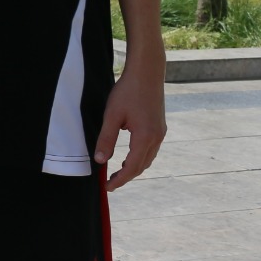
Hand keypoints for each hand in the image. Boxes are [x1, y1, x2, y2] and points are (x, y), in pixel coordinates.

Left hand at [95, 58, 165, 189]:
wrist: (147, 73)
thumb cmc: (127, 92)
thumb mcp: (112, 115)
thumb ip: (106, 139)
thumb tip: (100, 161)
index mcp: (145, 137)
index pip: (132, 167)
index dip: (120, 180)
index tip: (108, 187)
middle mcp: (156, 138)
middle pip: (142, 166)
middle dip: (127, 176)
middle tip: (111, 183)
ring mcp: (160, 132)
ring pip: (148, 158)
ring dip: (134, 167)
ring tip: (118, 172)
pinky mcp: (160, 126)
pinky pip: (151, 149)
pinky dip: (140, 157)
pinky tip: (129, 155)